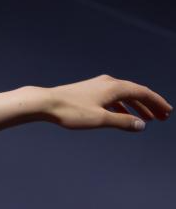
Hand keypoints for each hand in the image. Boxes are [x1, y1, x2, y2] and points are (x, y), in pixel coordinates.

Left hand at [42, 75, 171, 131]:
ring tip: (145, 119)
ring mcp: (98, 86)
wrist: (44, 103)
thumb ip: (122, 122)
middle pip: (135, 93)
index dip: (157, 103)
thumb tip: (141, 125)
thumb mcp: (100, 119)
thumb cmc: (71, 111)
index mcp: (115, 87)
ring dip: (136, 107)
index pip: (143, 93)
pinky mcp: (88, 92)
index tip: (167, 113)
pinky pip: (111, 98)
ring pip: (123, 96)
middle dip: (150, 105)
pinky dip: (121, 107)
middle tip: (162, 117)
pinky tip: (121, 116)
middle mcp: (108, 83)